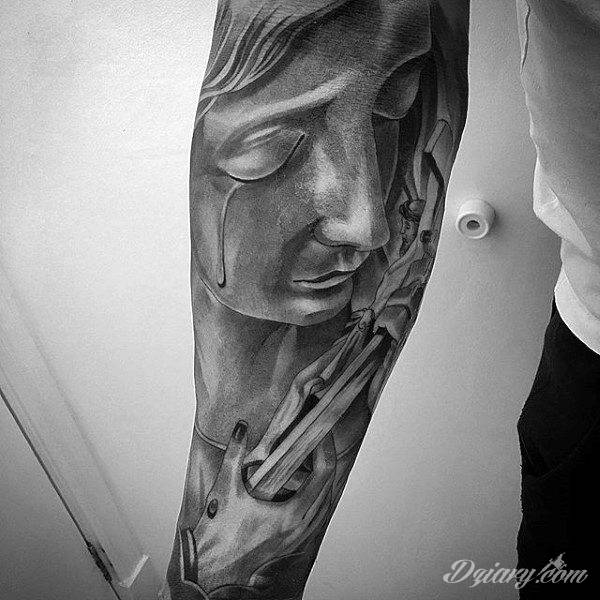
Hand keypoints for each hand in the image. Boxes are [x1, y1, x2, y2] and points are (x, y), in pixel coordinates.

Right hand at [177, 421, 335, 597]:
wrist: (210, 572)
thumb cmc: (217, 540)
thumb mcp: (224, 490)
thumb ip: (234, 455)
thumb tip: (241, 429)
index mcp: (291, 516)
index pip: (323, 475)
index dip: (324, 448)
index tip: (319, 430)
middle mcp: (300, 528)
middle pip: (328, 486)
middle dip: (325, 457)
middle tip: (316, 437)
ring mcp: (297, 537)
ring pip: (323, 502)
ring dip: (322, 478)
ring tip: (311, 457)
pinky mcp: (290, 542)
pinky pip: (314, 514)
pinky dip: (314, 495)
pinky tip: (300, 485)